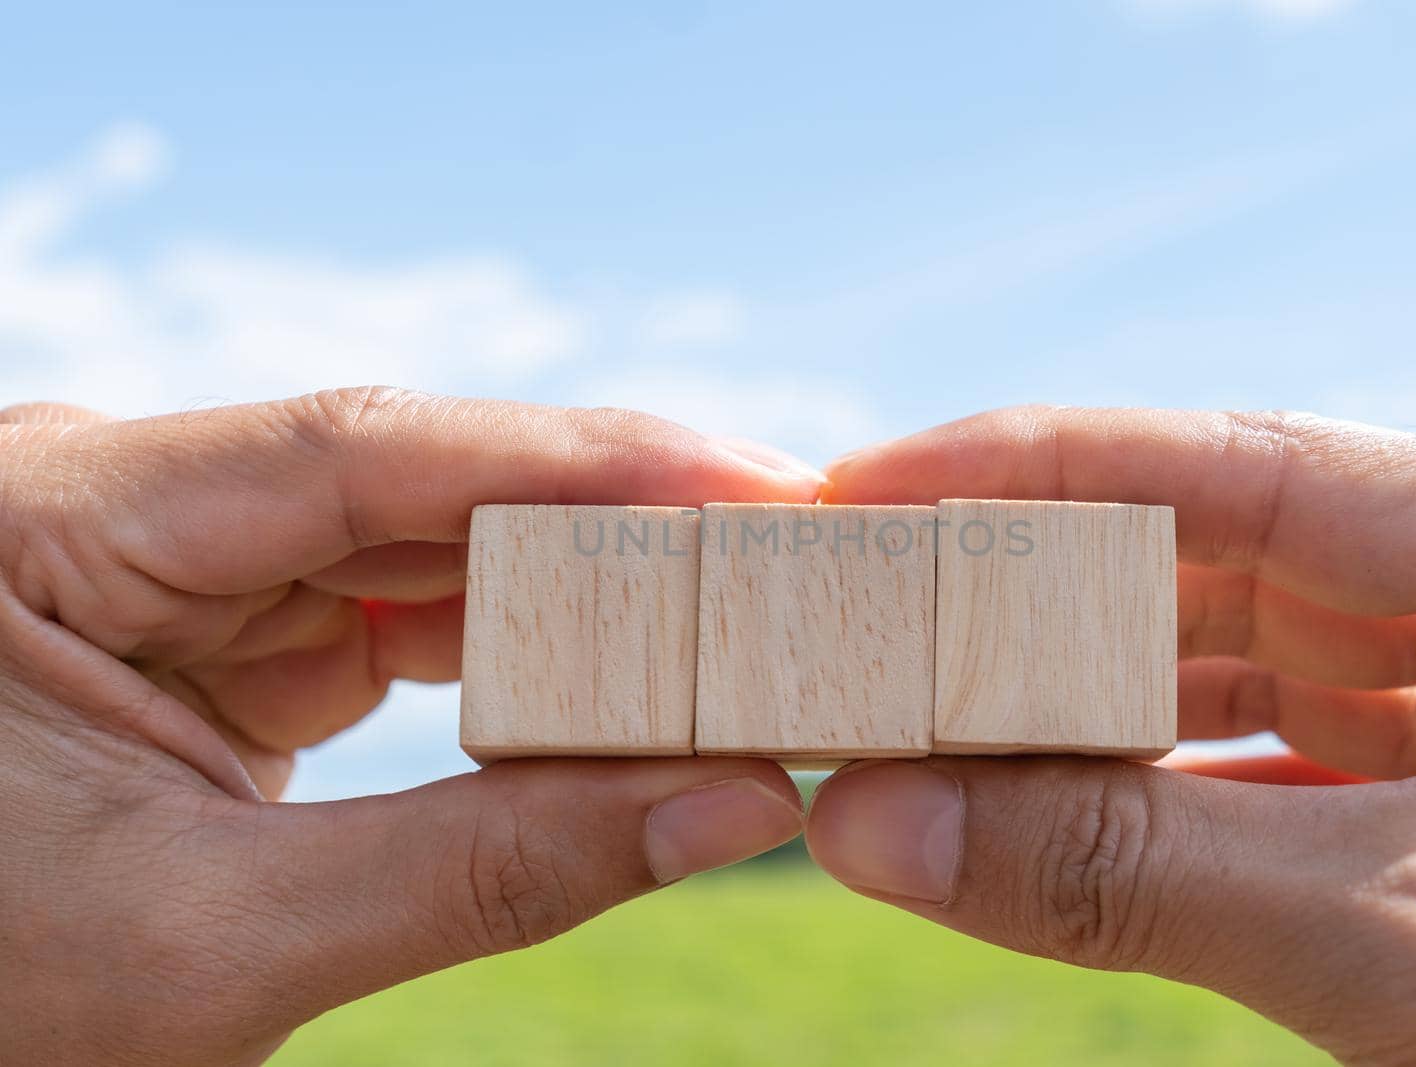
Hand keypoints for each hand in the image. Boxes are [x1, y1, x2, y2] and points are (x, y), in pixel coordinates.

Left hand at [0, 388, 817, 1065]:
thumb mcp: (217, 947)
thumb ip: (487, 871)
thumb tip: (736, 805)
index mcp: (45, 521)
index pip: (354, 451)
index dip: (570, 458)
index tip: (747, 479)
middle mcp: (115, 508)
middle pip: (404, 485)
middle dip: (596, 527)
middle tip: (779, 555)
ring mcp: (167, 569)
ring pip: (412, 548)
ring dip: (565, 593)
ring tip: (723, 619)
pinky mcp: (212, 636)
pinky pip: (386, 617)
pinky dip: (503, 656)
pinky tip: (611, 677)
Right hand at [805, 407, 1415, 1064]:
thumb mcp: (1412, 938)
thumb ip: (1137, 875)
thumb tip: (867, 821)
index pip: (1240, 460)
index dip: (1035, 467)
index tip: (865, 486)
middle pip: (1214, 552)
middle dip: (1031, 596)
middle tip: (860, 626)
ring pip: (1228, 657)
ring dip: (1075, 700)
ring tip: (921, 722)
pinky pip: (1264, 758)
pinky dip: (1147, 785)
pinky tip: (1040, 803)